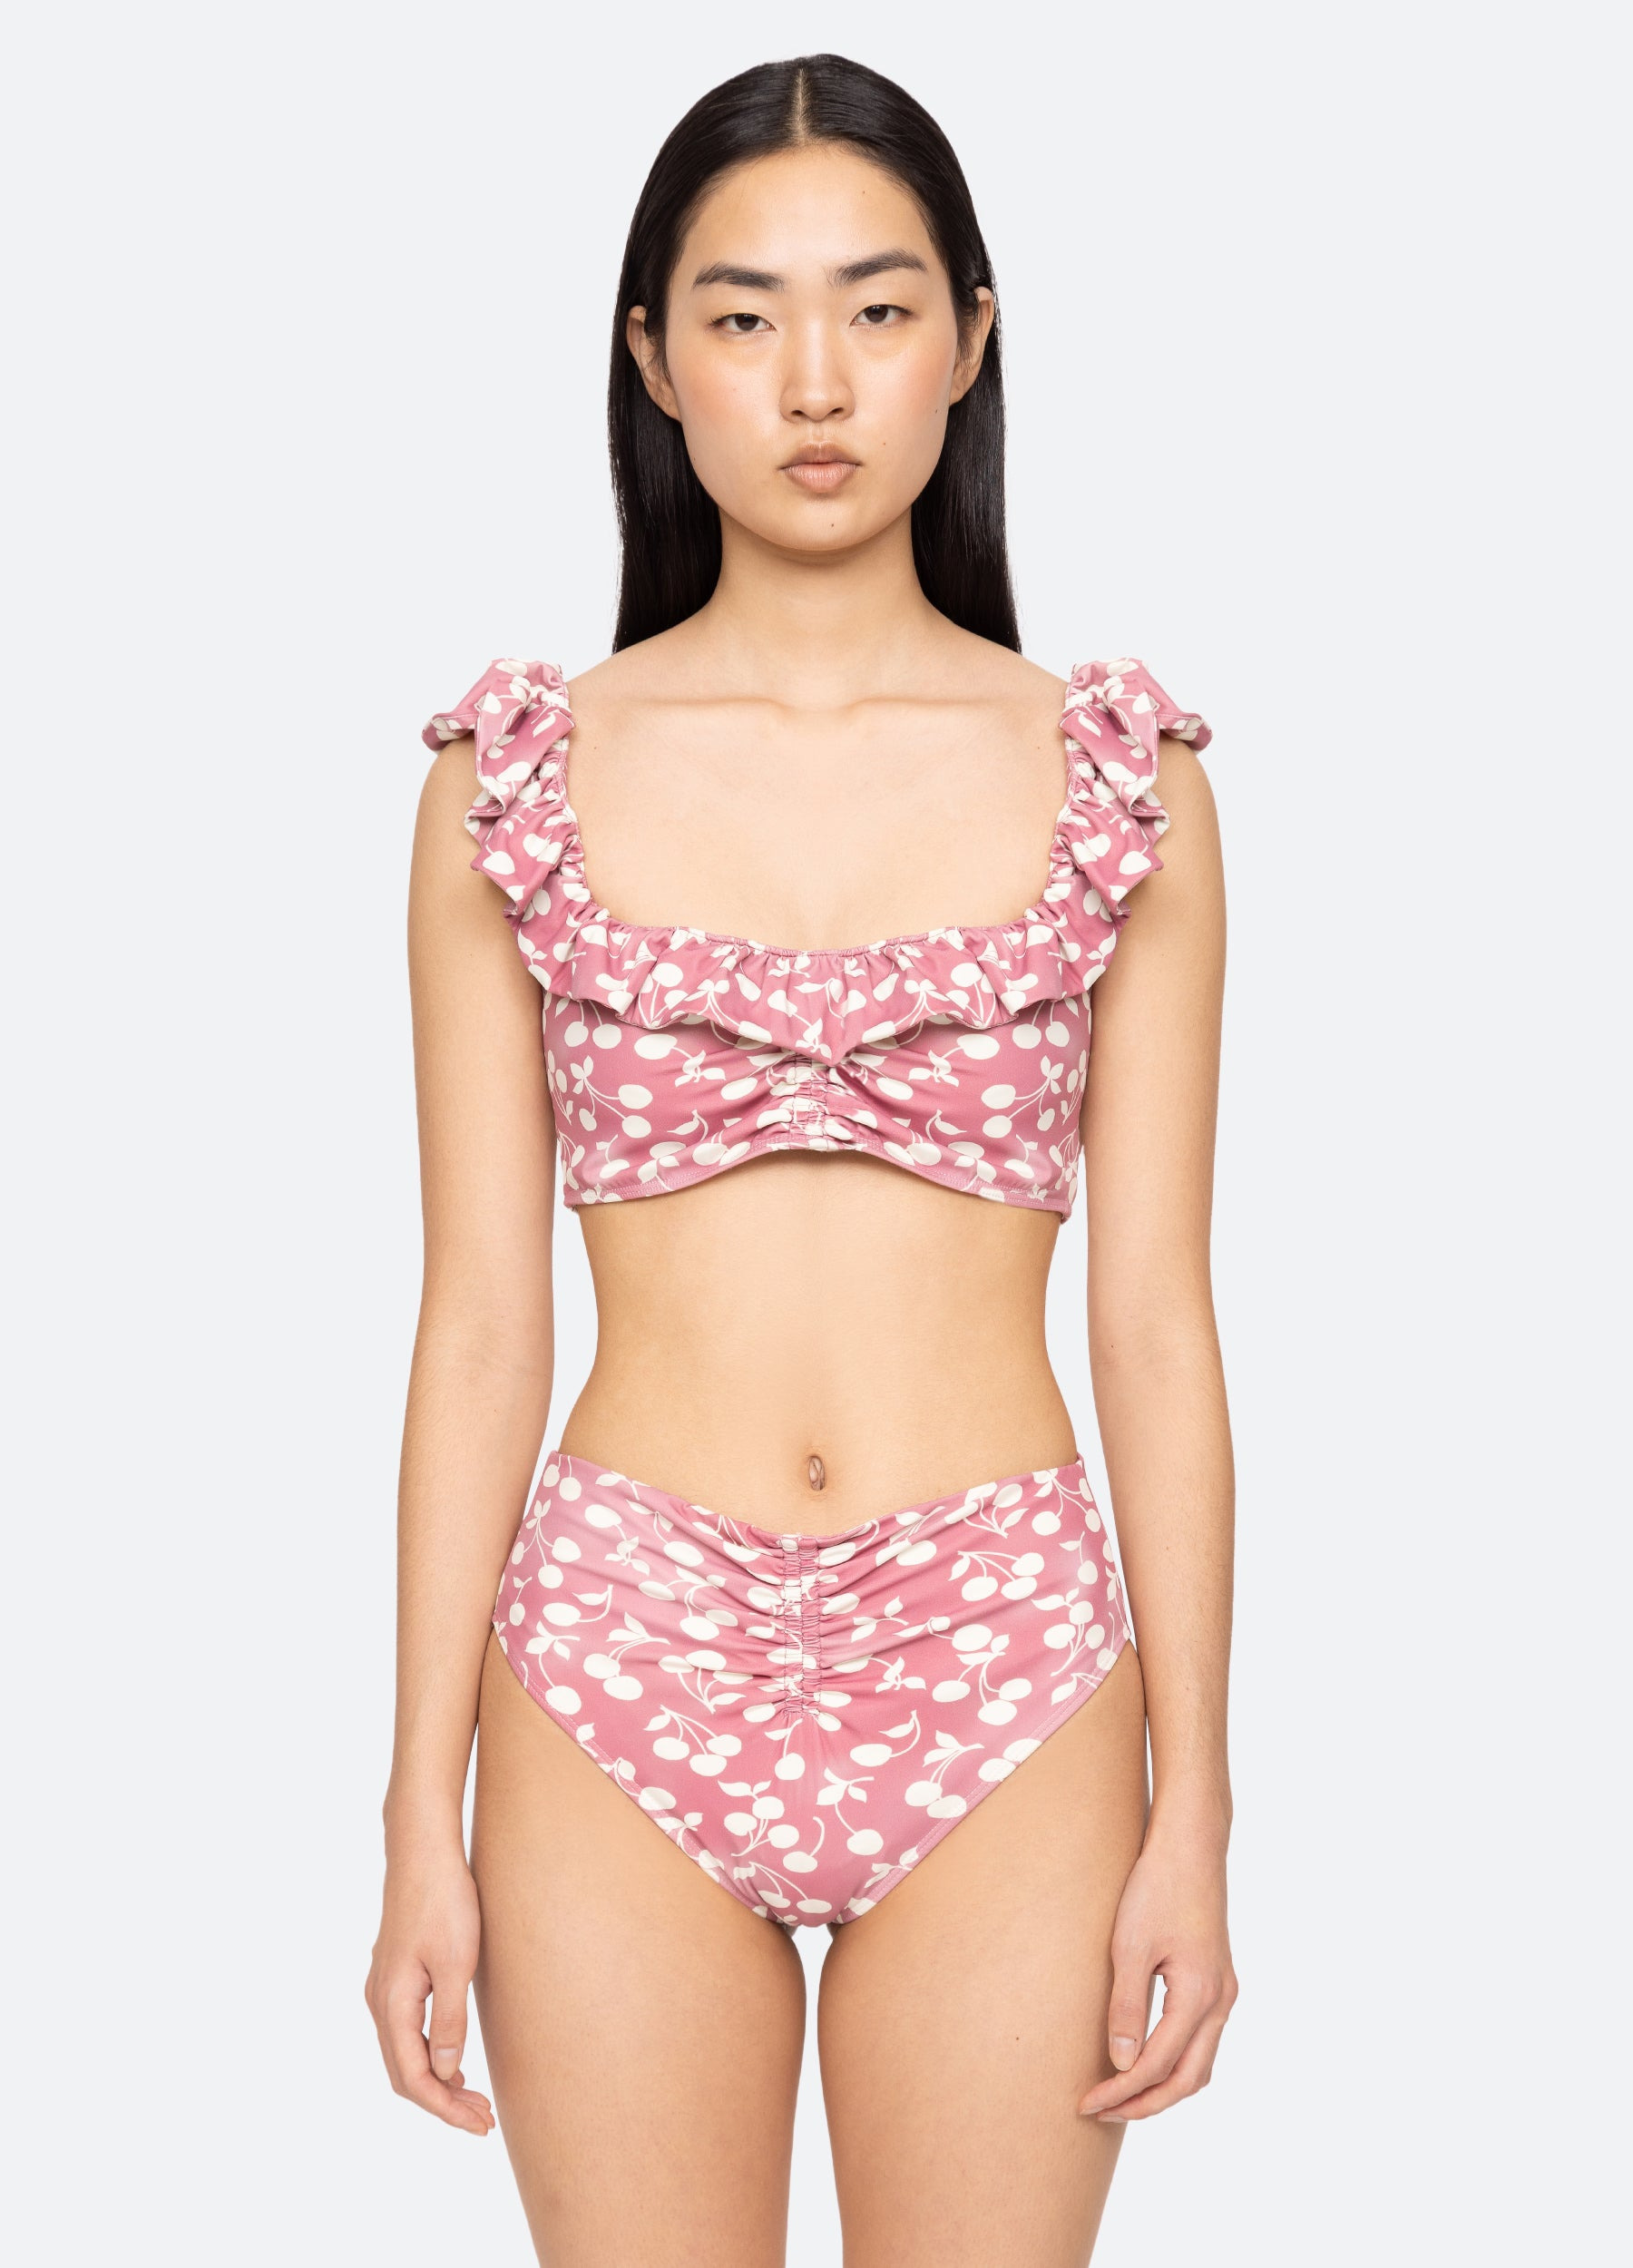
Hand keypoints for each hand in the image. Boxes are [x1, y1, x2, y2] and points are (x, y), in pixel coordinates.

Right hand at [365, 1843, 495, 2135]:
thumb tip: (446, 2073)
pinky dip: (430, 2055)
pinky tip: (455, 2060)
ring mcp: (384, 1988)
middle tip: (483, 2120)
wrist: (423, 1849)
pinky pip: (406, 2032)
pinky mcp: (395, 1975)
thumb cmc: (444, 1900)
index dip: (445, 2110)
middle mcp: (380, 2001)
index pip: (414, 2078)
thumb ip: (449, 2020)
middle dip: (443, 2104)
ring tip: (475, 2099)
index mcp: (392, 2003)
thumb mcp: (456, 1963)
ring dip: (438, 2081)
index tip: (480, 2125)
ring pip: (404, 2053)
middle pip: (405, 2073)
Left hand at [1078, 1819, 1237, 2122]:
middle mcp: (1220, 2002)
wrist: (1190, 1846)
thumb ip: (1126, 2007)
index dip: (1122, 2090)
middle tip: (1102, 2110)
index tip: (1088, 2102)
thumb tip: (1121, 2064)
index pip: (1158, 2065)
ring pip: (1200, 2064)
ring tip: (1121, 2095)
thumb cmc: (1157, 1888)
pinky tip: (1145, 2059)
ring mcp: (1224, 1993)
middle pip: (1188, 2079)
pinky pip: (1201, 2041)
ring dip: (1163, 2087)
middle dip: (1145, 2103)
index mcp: (1199, 1996)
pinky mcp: (1218, 1982)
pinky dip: (1175, 2063)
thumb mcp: (1130, 1946)